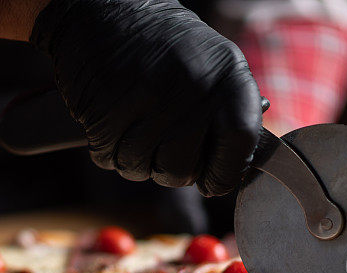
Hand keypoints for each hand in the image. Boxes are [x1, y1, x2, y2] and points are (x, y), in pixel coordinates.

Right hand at [31, 0, 262, 195]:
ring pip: (140, 168)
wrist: (106, 9)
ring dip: (134, 159)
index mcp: (227, 76)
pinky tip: (113, 122)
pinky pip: (109, 157)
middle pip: (182, 170)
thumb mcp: (213, 66)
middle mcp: (192, 86)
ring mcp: (147, 98)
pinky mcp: (106, 109)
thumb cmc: (165, 47)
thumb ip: (229, 115)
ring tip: (134, 125)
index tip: (213, 181)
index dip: (225, 173)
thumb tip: (238, 169)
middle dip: (169, 169)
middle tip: (161, 145)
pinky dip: (107, 149)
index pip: (241, 144)